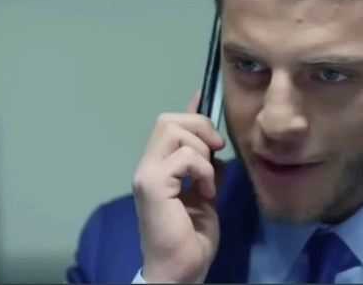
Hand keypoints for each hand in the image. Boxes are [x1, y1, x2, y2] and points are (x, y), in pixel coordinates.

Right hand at [132, 91, 225, 282]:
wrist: (181, 268)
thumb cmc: (191, 236)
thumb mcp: (206, 191)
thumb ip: (206, 165)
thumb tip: (215, 141)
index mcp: (159, 166)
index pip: (169, 125)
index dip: (190, 109)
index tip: (204, 95)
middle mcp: (147, 166)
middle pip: (168, 119)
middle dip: (199, 126)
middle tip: (216, 152)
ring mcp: (146, 174)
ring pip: (174, 130)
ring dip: (202, 153)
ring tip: (208, 180)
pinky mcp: (152, 184)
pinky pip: (185, 157)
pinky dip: (202, 170)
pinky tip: (205, 192)